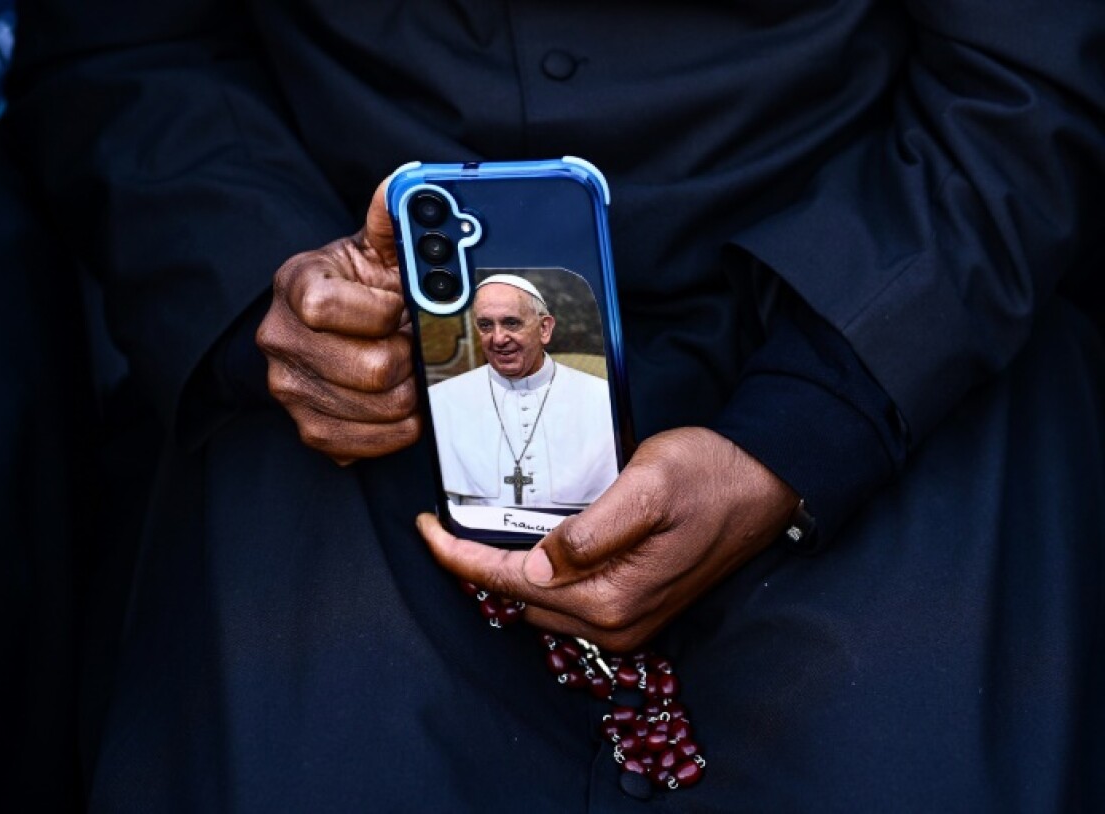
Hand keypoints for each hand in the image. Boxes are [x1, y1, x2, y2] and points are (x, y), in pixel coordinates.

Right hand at [256, 178, 420, 462]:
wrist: (325, 329)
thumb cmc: (356, 286)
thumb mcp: (373, 246)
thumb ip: (392, 217)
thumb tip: (406, 184)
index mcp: (296, 284)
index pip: (326, 307)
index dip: (380, 312)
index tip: (399, 307)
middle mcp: (281, 338)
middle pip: (368, 369)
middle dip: (408, 358)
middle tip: (414, 345)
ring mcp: (290, 388)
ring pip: (378, 409)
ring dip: (409, 394)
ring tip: (409, 372)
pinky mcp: (308, 428)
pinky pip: (365, 445)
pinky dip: (396, 430)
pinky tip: (401, 406)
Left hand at [417, 427, 798, 651]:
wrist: (766, 484)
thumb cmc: (710, 475)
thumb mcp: (648, 488)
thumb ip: (592, 532)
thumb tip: (541, 564)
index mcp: (612, 597)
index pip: (512, 582)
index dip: (460, 558)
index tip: (426, 530)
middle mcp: (616, 622)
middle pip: (520, 599)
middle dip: (476, 567)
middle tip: (444, 525)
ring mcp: (628, 620)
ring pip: (541, 603)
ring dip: (506, 572)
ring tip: (477, 533)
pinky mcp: (637, 608)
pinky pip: (568, 600)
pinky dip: (540, 576)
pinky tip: (530, 546)